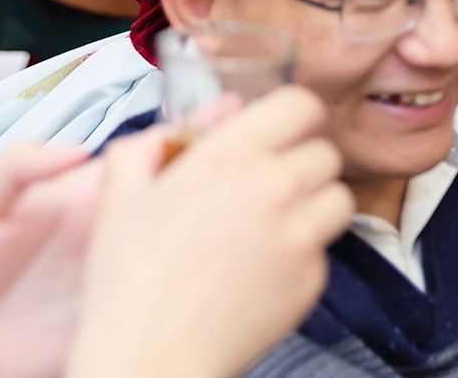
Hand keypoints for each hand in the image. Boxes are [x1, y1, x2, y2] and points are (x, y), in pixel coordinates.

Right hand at [66, 87, 353, 377]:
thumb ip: (145, 148)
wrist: (149, 356)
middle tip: (272, 189)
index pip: (301, 105)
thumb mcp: (119, 196)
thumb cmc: (128, 281)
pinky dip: (304, 256)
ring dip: (314, 206)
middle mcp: (274, 187)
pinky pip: (326, 250)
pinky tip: (264, 270)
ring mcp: (299, 235)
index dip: (295, 117)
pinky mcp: (312, 279)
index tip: (282, 134)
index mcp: (229, 156)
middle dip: (302, 165)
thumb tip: (172, 135)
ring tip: (276, 227)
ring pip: (338, 198)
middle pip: (325, 153)